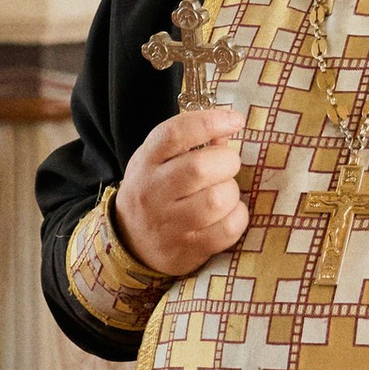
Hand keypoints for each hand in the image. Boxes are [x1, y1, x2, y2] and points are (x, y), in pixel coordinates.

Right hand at [116, 105, 247, 278]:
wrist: (131, 243)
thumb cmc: (155, 192)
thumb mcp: (159, 162)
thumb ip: (191, 143)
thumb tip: (229, 127)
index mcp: (146, 163)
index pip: (174, 134)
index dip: (209, 122)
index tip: (235, 120)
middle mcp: (153, 192)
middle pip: (200, 168)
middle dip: (227, 162)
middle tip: (227, 166)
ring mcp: (169, 224)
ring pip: (217, 199)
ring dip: (231, 192)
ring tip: (224, 192)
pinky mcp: (188, 249)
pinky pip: (229, 228)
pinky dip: (238, 217)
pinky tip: (228, 214)